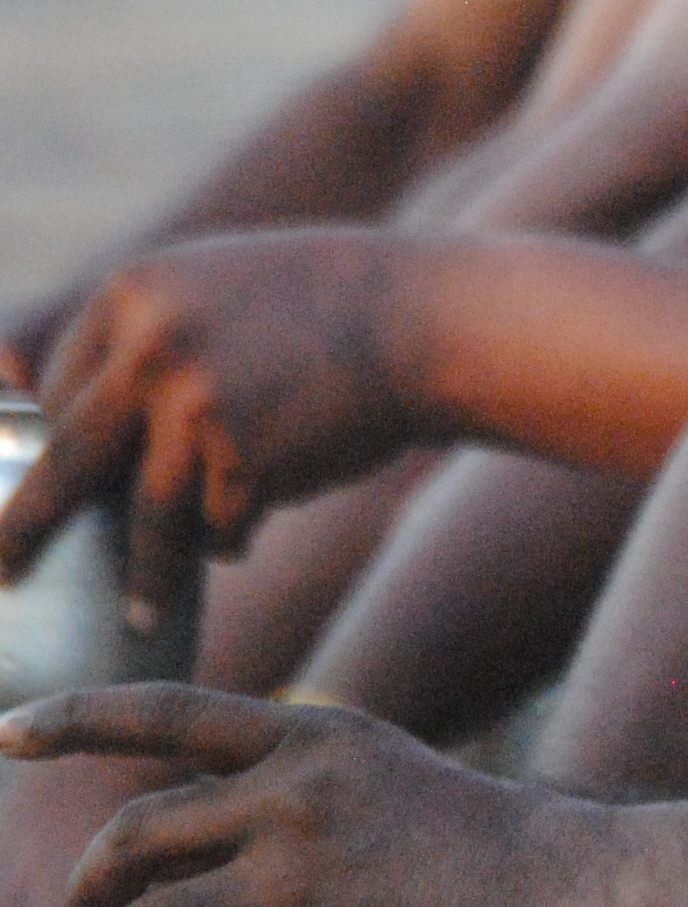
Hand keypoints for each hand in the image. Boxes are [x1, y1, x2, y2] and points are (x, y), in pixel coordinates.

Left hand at [0, 690, 587, 906]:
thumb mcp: (381, 770)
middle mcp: (293, 796)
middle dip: (83, 901)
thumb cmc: (480, 845)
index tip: (4, 736)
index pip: (162, 711)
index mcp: (306, 736)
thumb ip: (296, 783)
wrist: (567, 895)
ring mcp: (303, 879)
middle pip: (134, 839)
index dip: (72, 720)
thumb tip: (209, 838)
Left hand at [1, 235, 414, 624]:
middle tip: (2, 576)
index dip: (48, 454)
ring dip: (145, 572)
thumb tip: (72, 429)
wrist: (425, 318)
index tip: (28, 495)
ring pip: (142, 513)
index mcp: (132, 294)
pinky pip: (215, 524)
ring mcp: (194, 399)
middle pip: (67, 459)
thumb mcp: (215, 292)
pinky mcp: (243, 453)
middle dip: (26, 528)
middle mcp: (150, 343)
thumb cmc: (324, 313)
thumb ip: (148, 343)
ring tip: (138, 614)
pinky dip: (229, 538)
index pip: (59, 391)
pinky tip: (248, 534)